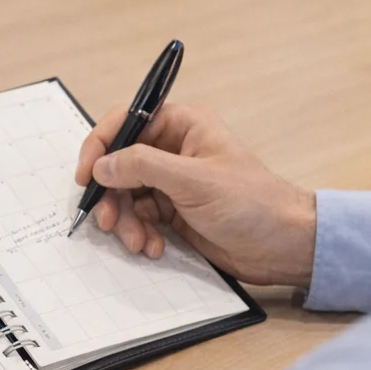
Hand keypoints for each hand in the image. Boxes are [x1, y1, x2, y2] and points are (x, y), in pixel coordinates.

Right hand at [76, 104, 316, 286]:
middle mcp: (173, 149)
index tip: (86, 176)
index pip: (126, 122)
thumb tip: (102, 164)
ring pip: (125, 194)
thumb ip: (143, 167)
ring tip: (138, 242)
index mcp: (182, 125)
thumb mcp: (194, 182)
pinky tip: (153, 247)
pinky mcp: (173, 211)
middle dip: (111, 195)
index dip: (100, 146)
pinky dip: (139, 233)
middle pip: (119, 163)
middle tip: (108, 221)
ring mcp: (172, 182)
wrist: (284, 247)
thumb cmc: (253, 204)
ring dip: (124, 221)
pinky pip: (138, 218)